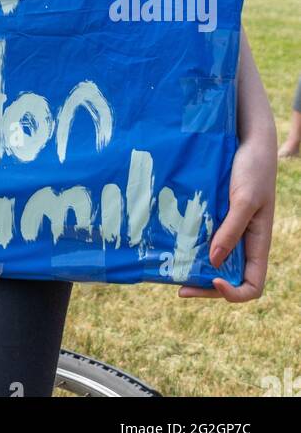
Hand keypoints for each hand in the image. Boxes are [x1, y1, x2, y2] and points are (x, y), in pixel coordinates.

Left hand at [179, 130, 276, 301]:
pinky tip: (173, 243)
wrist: (247, 139)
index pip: (253, 286)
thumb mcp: (244, 199)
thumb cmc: (252, 169)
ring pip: (214, 261)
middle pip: (229, 279)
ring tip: (172, 269)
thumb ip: (231, 230)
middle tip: (179, 288)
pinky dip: (191, 246)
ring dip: (196, 268)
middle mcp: (244, 242)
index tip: (213, 279)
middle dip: (206, 287)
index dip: (235, 293)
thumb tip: (213, 262)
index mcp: (259, 244)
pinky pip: (205, 238)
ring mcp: (230, 229)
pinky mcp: (217, 215)